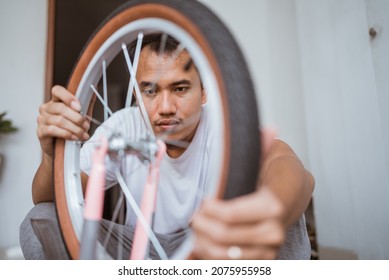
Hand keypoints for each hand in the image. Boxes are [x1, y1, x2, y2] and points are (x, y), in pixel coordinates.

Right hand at [36, 85, 89, 156]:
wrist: (60, 149)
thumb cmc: (70, 129)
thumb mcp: (81, 115)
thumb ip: (86, 103)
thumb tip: (94, 90)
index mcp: (55, 101)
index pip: (57, 91)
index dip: (68, 97)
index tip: (79, 107)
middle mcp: (46, 108)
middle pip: (61, 108)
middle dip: (77, 118)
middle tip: (86, 126)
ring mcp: (42, 119)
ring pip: (60, 121)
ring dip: (75, 129)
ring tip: (84, 134)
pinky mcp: (40, 131)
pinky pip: (54, 130)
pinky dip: (67, 134)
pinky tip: (74, 138)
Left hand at [191, 127, 285, 258]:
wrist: (296, 194)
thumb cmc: (279, 175)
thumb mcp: (269, 155)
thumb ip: (263, 145)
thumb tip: (269, 130)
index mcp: (273, 204)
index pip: (230, 215)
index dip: (210, 210)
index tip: (204, 201)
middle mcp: (272, 230)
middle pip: (222, 237)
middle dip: (202, 226)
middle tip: (195, 215)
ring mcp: (268, 248)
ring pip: (223, 255)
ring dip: (203, 242)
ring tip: (198, 228)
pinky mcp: (263, 259)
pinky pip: (231, 265)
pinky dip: (212, 257)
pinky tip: (205, 244)